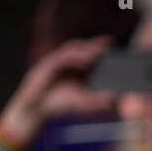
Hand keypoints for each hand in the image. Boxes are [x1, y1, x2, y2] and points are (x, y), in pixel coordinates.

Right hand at [0, 37, 116, 146]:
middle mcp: (67, 62)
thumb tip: (114, 99)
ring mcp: (57, 62)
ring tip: (98, 52)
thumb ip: (97, 100)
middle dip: (95, 44)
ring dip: (85, 50)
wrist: (37, 108)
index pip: (90, 53)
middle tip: (109, 42)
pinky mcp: (48, 65)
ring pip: (72, 50)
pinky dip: (73, 59)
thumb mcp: (82, 102)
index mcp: (76, 67)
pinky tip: (84, 61)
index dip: (100, 47)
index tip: (113, 43)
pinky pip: (62, 58)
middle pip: (82, 48)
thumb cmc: (59, 104)